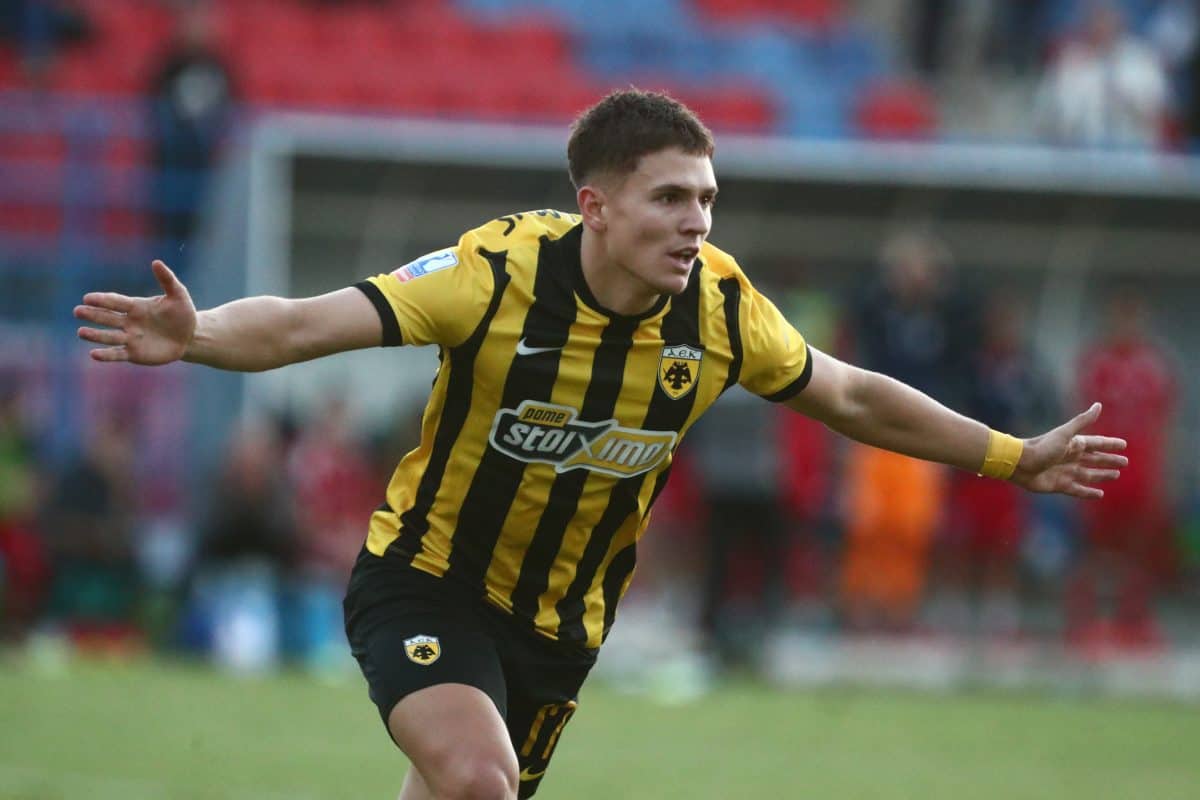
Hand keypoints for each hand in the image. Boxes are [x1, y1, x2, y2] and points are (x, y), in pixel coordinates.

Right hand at [75, 260, 196, 364]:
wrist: (190, 336)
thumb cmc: (182, 313)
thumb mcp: (178, 295)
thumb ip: (167, 279)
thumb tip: (156, 262)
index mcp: (136, 306)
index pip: (116, 302)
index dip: (102, 300)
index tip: (87, 298)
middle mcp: (129, 322)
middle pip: (108, 318)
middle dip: (93, 315)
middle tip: (77, 311)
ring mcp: (130, 338)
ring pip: (109, 336)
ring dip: (95, 335)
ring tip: (81, 332)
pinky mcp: (134, 353)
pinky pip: (118, 354)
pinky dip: (106, 355)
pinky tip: (94, 354)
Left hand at [1010, 403, 1127, 498]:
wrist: (1020, 464)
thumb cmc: (1042, 447)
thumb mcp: (1065, 434)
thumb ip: (1082, 421)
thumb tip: (1099, 405)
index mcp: (1073, 444)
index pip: (1097, 443)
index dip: (1110, 444)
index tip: (1124, 445)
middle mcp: (1071, 458)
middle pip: (1095, 459)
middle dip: (1109, 460)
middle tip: (1125, 462)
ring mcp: (1066, 472)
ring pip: (1089, 474)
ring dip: (1102, 475)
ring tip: (1115, 475)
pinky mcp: (1060, 485)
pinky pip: (1078, 489)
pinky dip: (1089, 492)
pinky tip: (1100, 494)